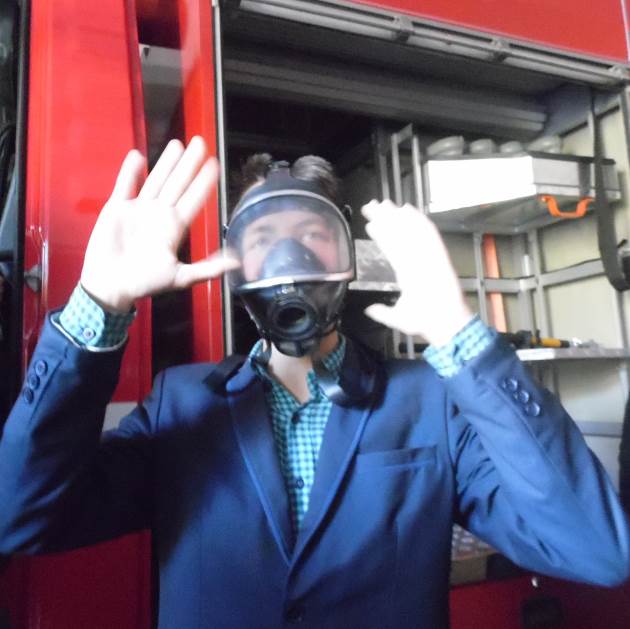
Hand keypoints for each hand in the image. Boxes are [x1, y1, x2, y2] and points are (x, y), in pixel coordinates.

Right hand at [80, 137, 238, 312]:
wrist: (112, 287)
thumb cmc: (146, 283)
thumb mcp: (181, 278)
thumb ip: (208, 269)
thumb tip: (236, 263)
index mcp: (175, 228)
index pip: (194, 199)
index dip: (204, 182)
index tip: (215, 164)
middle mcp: (160, 214)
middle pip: (178, 183)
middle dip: (189, 163)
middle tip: (200, 142)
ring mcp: (139, 209)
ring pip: (156, 180)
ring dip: (165, 163)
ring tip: (177, 144)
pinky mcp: (117, 208)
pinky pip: (125, 185)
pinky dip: (130, 172)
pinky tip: (138, 156)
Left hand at [361, 200, 472, 346]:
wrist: (444, 325)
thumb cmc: (425, 322)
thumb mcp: (397, 318)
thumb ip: (383, 312)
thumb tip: (368, 309)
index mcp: (408, 274)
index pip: (391, 250)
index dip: (381, 236)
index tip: (370, 224)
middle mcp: (417, 262)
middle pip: (398, 236)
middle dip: (385, 220)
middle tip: (371, 206)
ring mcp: (427, 258)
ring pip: (410, 232)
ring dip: (397, 217)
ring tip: (382, 204)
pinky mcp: (438, 257)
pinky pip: (429, 236)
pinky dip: (419, 222)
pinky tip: (408, 210)